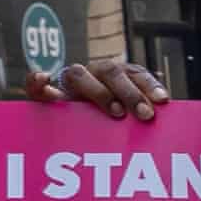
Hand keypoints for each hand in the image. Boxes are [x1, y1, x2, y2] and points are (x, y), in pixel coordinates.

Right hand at [22, 59, 166, 120]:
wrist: (70, 129)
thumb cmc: (110, 126)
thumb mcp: (129, 122)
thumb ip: (142, 115)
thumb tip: (165, 111)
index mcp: (116, 76)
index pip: (134, 72)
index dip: (149, 84)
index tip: (163, 100)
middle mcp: (94, 74)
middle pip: (111, 71)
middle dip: (130, 92)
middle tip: (145, 115)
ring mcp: (69, 83)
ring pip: (79, 75)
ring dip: (99, 92)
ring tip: (116, 112)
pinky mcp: (45, 96)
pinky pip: (36, 86)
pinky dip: (37, 81)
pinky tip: (43, 79)